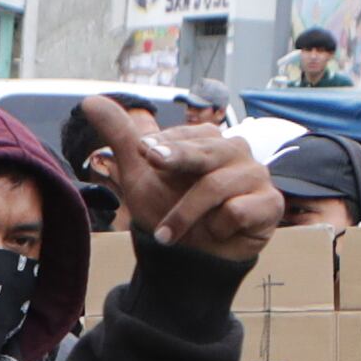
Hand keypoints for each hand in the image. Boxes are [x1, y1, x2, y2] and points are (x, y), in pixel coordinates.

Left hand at [78, 100, 280, 260]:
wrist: (190, 260)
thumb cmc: (170, 212)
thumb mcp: (141, 174)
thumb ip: (121, 135)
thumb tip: (89, 101)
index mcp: (210, 140)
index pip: (186, 136)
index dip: (162, 147)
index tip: (147, 155)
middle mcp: (237, 152)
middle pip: (204, 152)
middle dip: (175, 162)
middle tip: (152, 165)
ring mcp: (257, 177)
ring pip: (216, 186)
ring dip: (185, 215)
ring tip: (168, 235)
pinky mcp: (270, 205)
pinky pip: (238, 210)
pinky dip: (218, 227)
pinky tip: (217, 233)